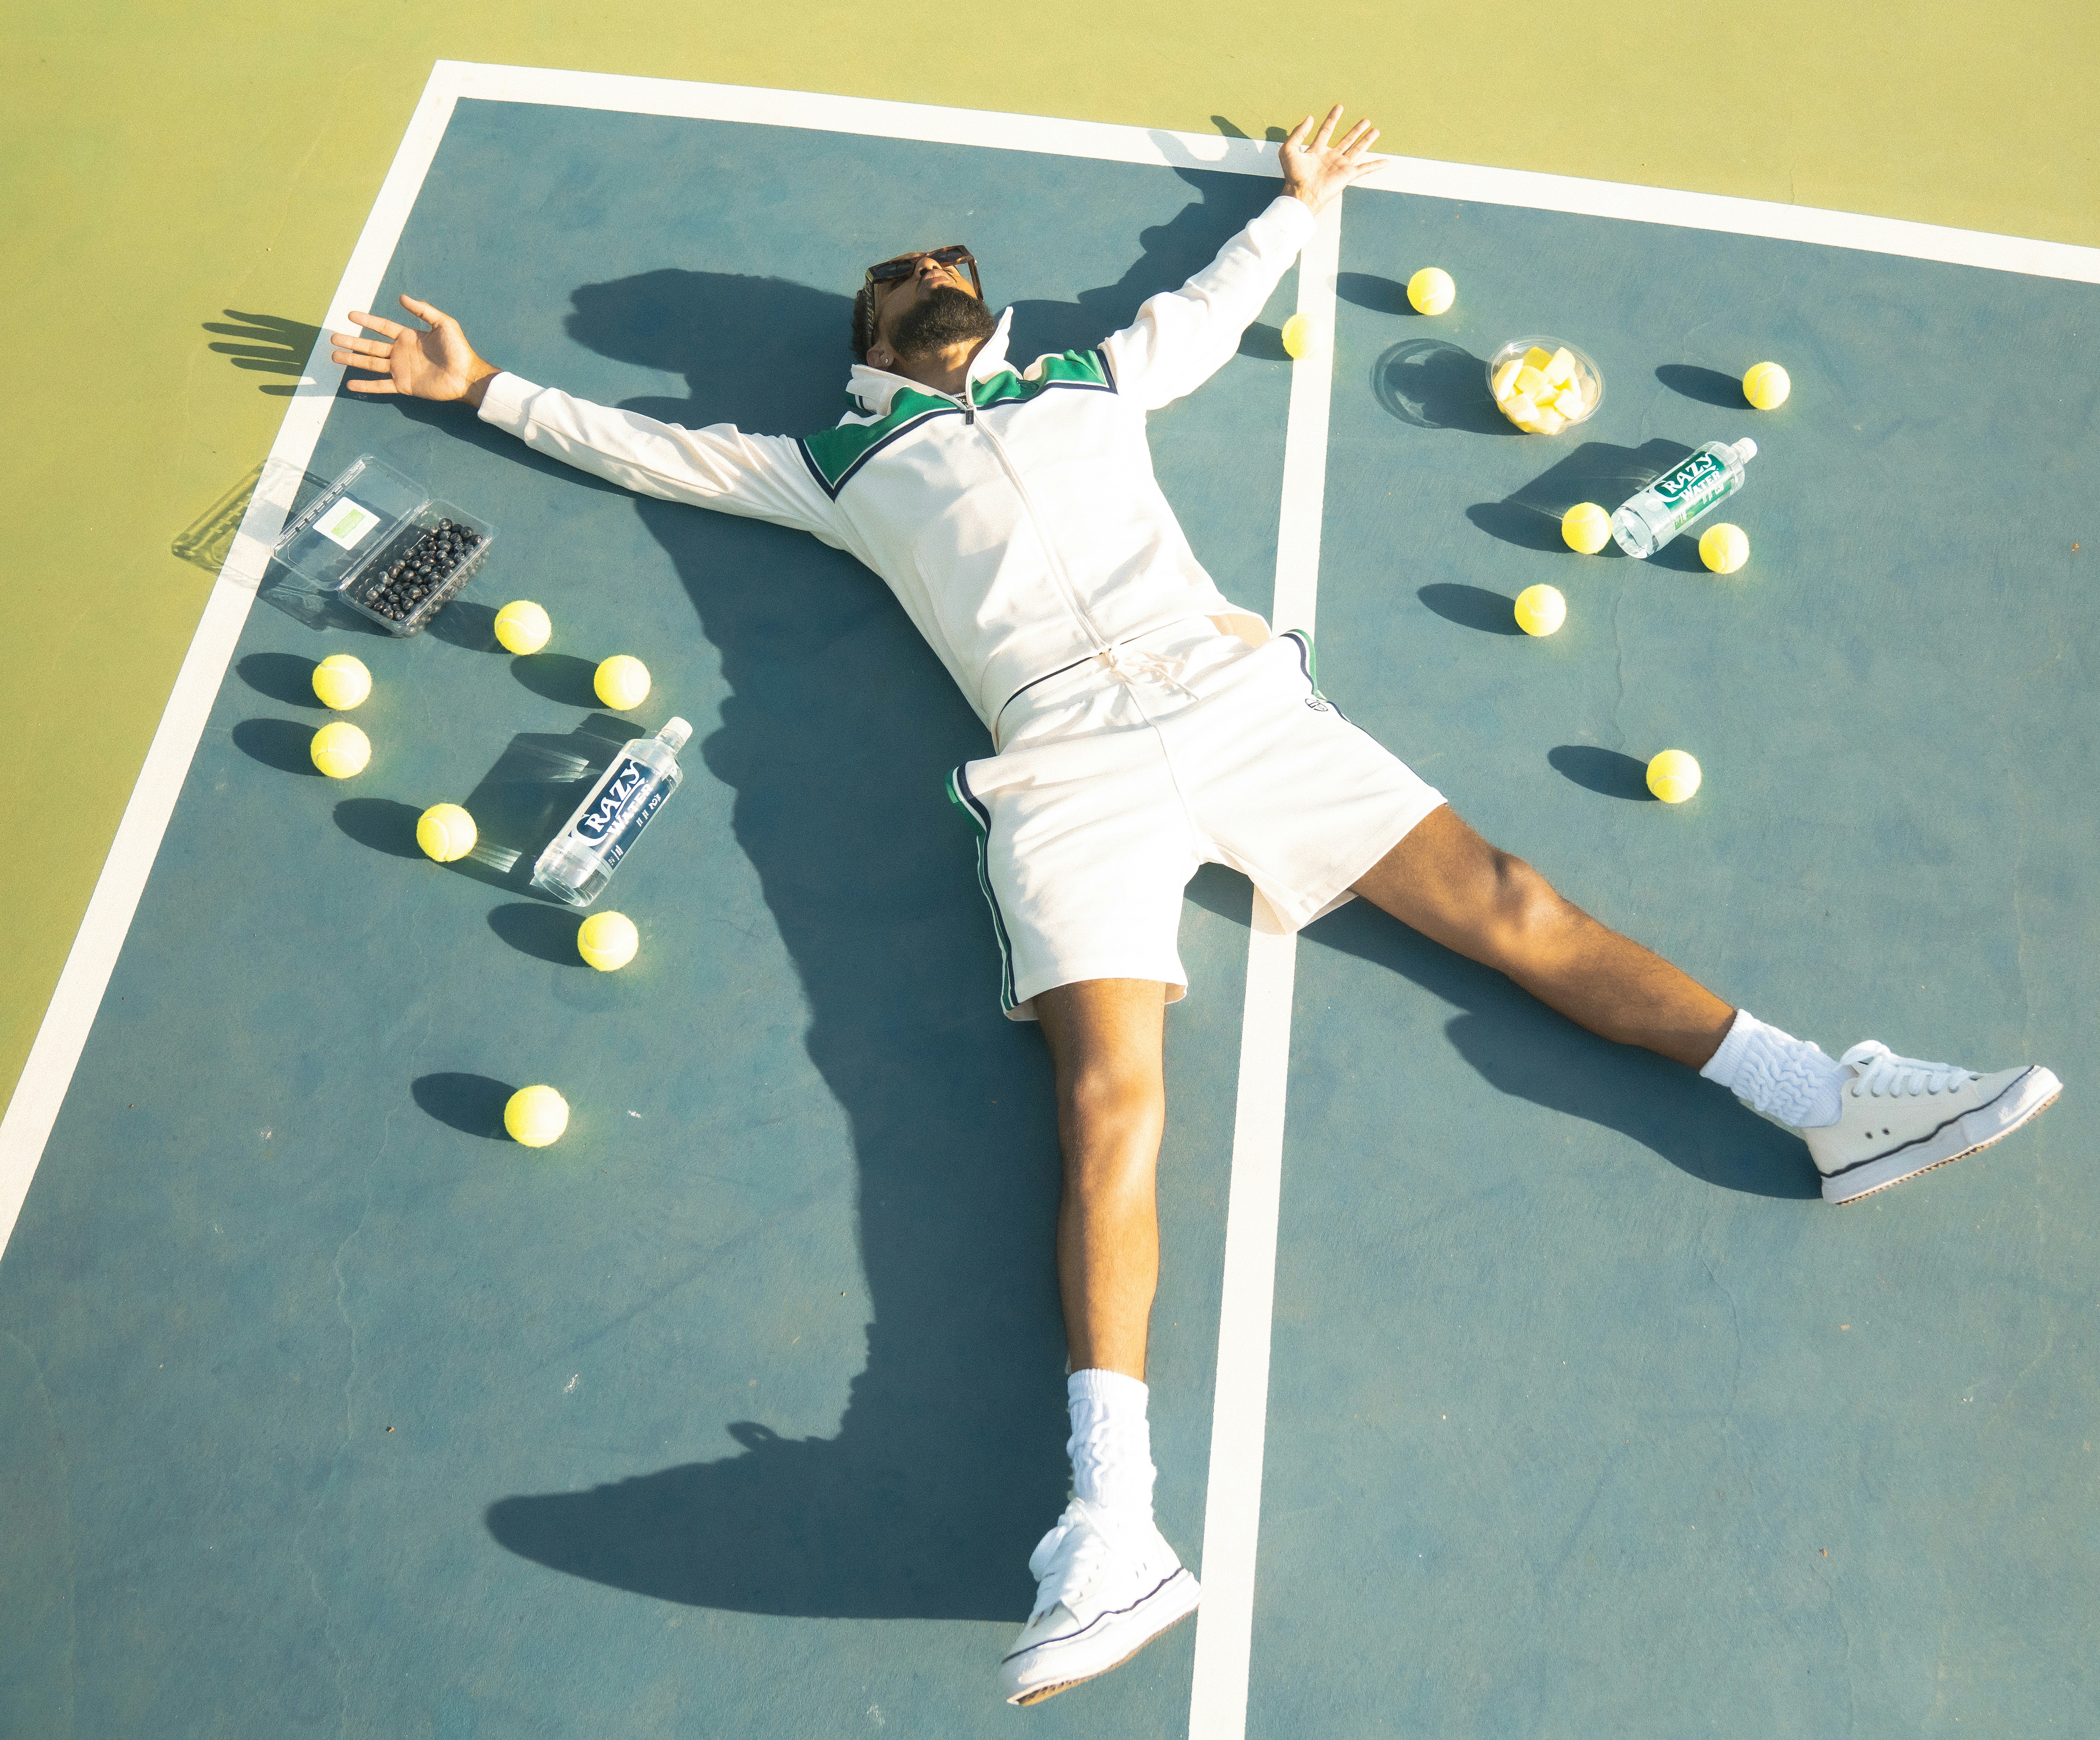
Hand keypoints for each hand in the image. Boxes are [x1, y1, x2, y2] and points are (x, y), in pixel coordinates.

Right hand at [330, 294, 500, 405]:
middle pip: (370, 346)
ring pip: (371, 364)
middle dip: (352, 342)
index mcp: (408, 337)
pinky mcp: (405, 385)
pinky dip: (366, 386)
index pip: (382, 327)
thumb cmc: (459, 349)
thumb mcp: (444, 324)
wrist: (467, 375)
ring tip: (334, 356)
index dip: (367, 321)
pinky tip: (350, 384)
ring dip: (353, 360)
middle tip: (333, 338)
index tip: (350, 315)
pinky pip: (381, 385)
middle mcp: (401, 353)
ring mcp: (401, 369)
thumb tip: (401, 297)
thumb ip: (423, 310)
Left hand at [1278, 105, 1380, 214]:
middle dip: (1356, 130)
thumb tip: (1310, 117)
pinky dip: (1376, 165)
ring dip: (1367, 140)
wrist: (1302, 193)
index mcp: (1317, 151)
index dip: (1332, 119)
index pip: (1326, 131)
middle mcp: (1330, 157)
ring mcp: (1340, 166)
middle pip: (1346, 140)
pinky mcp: (1348, 174)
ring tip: (1375, 130)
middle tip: (1365, 120)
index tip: (1339, 107)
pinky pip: (1365, 168)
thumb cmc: (1293, 175)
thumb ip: (1298, 133)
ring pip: (1357, 150)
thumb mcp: (1288, 149)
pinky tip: (1387, 162)